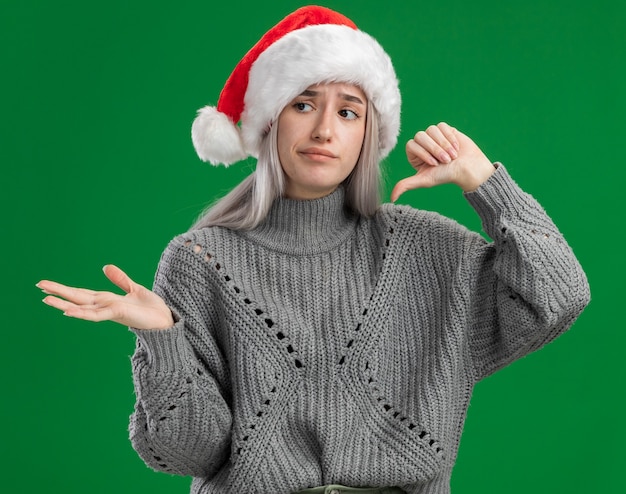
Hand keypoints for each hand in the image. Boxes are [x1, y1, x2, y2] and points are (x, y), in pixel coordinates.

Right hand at [37, 265, 174, 329]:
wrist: (164, 320)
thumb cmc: (151, 308)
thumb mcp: (134, 288)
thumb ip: (120, 279)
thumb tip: (106, 267)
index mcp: (107, 299)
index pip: (82, 293)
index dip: (65, 289)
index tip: (47, 285)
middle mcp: (104, 305)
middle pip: (77, 297)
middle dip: (58, 292)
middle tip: (38, 286)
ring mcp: (109, 310)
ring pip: (82, 307)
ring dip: (64, 304)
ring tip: (46, 299)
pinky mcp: (117, 313)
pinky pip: (96, 314)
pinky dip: (82, 312)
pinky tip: (68, 311)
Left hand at [390, 122, 495, 201]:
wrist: (468, 169)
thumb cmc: (446, 176)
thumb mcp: (424, 180)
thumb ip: (406, 185)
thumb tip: (392, 198)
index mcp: (415, 155)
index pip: (411, 145)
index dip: (423, 153)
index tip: (434, 164)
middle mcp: (423, 145)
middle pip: (420, 135)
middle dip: (434, 148)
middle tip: (445, 161)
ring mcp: (434, 136)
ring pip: (431, 129)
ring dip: (443, 144)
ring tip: (452, 156)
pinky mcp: (445, 130)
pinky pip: (442, 126)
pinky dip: (449, 137)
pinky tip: (456, 148)